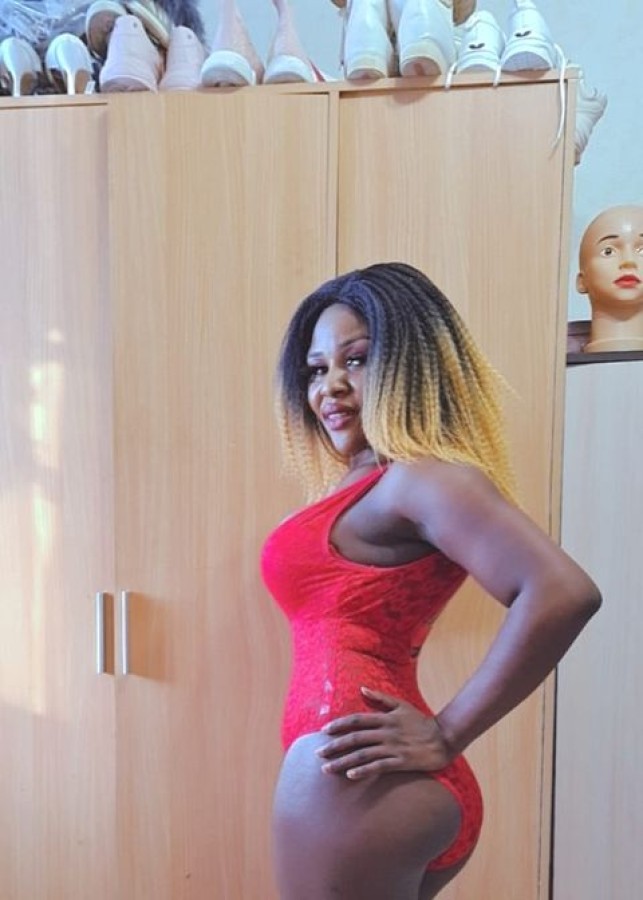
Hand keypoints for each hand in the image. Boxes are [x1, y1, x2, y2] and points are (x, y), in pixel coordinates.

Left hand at [316, 687, 455, 779]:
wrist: (444, 738)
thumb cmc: (421, 721)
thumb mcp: (401, 705)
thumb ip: (380, 697)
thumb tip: (361, 688)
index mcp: (385, 718)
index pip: (356, 720)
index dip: (339, 725)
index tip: (324, 731)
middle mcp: (386, 732)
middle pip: (355, 739)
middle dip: (334, 746)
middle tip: (318, 753)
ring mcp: (393, 747)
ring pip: (362, 754)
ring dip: (342, 762)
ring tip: (326, 769)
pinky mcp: (401, 762)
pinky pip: (379, 766)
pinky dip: (364, 770)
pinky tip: (350, 775)